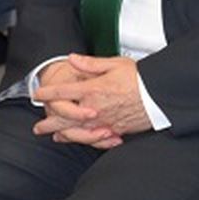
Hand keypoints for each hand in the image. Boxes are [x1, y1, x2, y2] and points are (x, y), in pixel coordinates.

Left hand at [32, 54, 150, 140]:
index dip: (47, 93)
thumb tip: (72, 59)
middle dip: (48, 122)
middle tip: (38, 127)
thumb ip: (91, 63)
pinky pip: (92, 139)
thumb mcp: (115, 64)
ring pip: (75, 131)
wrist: (160, 95)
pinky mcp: (114, 130)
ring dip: (61, 133)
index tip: (38, 94)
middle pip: (64, 117)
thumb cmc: (141, 78)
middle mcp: (94, 108)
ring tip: (53, 136)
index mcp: (92, 89)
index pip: (62, 92)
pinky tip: (77, 139)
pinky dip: (81, 140)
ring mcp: (102, 121)